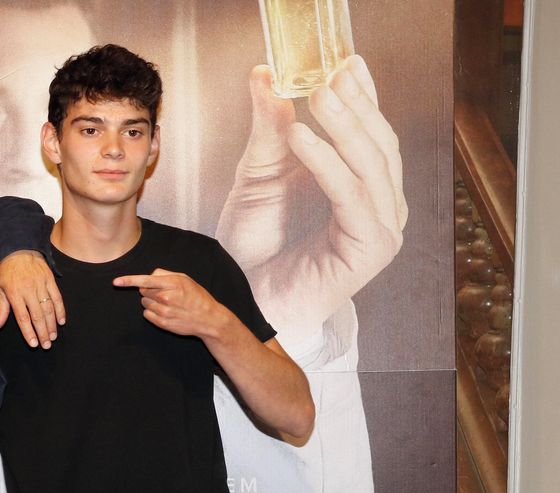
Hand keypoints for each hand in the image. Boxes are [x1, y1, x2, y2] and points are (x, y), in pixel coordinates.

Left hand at [0, 250, 65, 348]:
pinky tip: (61, 321)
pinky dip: (60, 310)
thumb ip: (1, 309)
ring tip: (53, 337)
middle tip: (46, 345)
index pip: (23, 318)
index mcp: (14, 294)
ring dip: (52, 325)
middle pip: (38, 316)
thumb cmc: (6, 269)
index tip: (33, 344)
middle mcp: (28, 290)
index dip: (29, 332)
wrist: (18, 247)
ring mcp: (41, 284)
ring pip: (48, 309)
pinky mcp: (50, 280)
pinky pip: (57, 298)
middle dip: (43, 333)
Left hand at [112, 268, 227, 338]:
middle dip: (149, 290)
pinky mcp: (162, 323)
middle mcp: (166, 297)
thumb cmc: (196, 296)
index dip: (128, 280)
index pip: (145, 280)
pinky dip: (152, 312)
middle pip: (143, 291)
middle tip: (164, 293)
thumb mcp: (184, 279)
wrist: (208, 319)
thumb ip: (165, 274)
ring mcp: (164, 311)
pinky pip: (147, 314)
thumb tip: (149, 275)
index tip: (116, 282)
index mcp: (172, 284)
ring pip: (144, 303)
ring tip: (167, 303)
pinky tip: (165, 311)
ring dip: (151, 301)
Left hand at [217, 56, 405, 346]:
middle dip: (356, 105)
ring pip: (372, 165)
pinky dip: (327, 163)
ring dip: (344, 126)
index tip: (347, 60)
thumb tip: (267, 75)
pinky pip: (351, 195)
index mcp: (363, 187)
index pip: (372, 132)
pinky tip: (303, 136)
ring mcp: (381, 228)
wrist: (244, 298)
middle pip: (379, 144)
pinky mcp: (370, 248)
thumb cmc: (253, 247)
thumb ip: (269, 128)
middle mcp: (381, 206)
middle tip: (329, 73)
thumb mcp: (258, 173)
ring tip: (316, 95)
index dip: (364, 95)